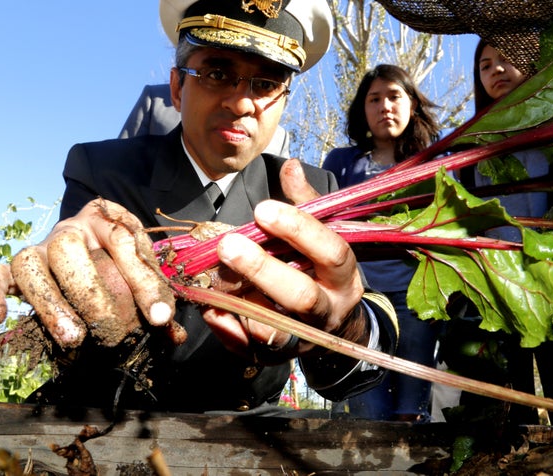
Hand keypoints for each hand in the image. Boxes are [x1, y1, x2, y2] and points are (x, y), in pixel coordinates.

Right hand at [0, 199, 178, 348]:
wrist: (91, 239)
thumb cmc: (121, 258)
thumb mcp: (143, 265)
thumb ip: (156, 293)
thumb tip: (171, 330)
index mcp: (106, 219)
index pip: (125, 241)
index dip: (145, 281)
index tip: (160, 317)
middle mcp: (69, 228)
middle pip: (68, 247)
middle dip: (89, 291)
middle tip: (108, 328)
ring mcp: (38, 246)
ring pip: (29, 264)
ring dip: (49, 303)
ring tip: (72, 338)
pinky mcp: (14, 266)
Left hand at [202, 160, 366, 361]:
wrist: (332, 324)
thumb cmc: (320, 269)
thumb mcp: (323, 235)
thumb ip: (306, 204)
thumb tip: (290, 166)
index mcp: (343, 276)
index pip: (331, 252)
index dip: (299, 230)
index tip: (262, 209)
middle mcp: (327, 311)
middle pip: (301, 296)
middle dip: (262, 270)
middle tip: (226, 245)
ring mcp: (303, 339)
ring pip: (275, 331)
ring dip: (241, 304)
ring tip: (214, 278)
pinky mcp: (278, 358)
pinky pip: (249, 351)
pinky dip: (226, 331)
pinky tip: (209, 309)